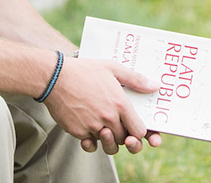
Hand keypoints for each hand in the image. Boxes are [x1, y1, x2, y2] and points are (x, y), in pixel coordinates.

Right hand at [42, 58, 159, 154]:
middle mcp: (108, 118)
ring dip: (108, 138)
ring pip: (107, 143)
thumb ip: (135, 79)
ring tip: (104, 126)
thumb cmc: (84, 70)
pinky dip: (91, 139)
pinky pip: (90, 143)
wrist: (54, 77)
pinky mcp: (77, 132)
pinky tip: (89, 128)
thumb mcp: (112, 68)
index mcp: (119, 104)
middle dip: (124, 134)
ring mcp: (92, 127)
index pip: (139, 130)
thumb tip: (156, 86)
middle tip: (117, 123)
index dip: (138, 130)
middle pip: (124, 139)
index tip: (134, 125)